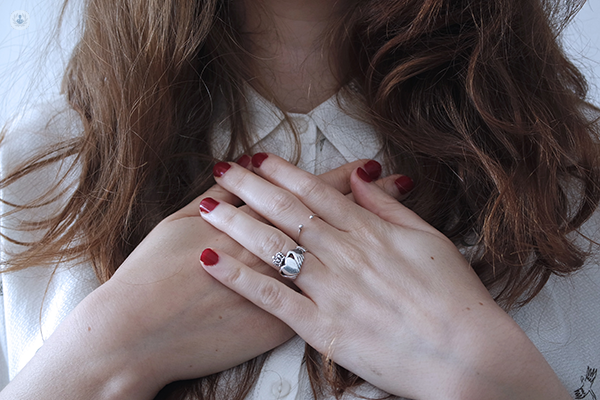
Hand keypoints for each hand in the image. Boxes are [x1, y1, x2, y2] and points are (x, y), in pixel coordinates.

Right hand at [0, 157, 406, 399]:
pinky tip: (369, 278)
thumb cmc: (151, 274)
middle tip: (397, 181)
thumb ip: (215, 197)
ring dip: (368, 238)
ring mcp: (281, 290)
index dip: (343, 176)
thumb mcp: (178, 223)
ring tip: (394, 226)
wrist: (138, 332)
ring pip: (335, 258)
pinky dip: (348, 284)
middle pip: (331, 219)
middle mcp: (276, 252)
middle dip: (367, 199)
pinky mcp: (279, 325)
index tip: (372, 164)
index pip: (309, 192)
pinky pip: (321, 301)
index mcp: (254, 220)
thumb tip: (238, 173)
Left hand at [198, 153, 571, 399]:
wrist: (467, 356)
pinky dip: (238, 279)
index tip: (257, 158)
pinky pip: (272, 298)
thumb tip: (363, 176)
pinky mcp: (322, 327)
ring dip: (236, 223)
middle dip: (251, 187)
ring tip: (206, 205)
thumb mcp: (430, 240)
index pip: (317, 193)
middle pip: (287, 212)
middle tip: (222, 170)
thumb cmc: (455, 297)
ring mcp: (331, 290)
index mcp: (371, 232)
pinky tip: (210, 261)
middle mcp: (345, 254)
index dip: (283, 172)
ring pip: (274, 247)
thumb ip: (390, 208)